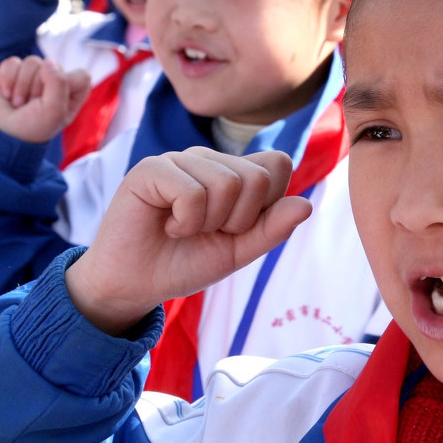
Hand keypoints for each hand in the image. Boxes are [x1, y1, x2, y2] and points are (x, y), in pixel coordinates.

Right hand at [0, 56, 90, 143]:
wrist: (0, 134)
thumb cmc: (32, 127)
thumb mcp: (53, 111)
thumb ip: (58, 83)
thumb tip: (49, 62)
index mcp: (71, 94)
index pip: (81, 76)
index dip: (66, 85)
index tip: (54, 102)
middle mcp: (54, 82)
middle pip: (53, 65)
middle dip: (38, 87)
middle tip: (31, 106)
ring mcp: (32, 76)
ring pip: (32, 62)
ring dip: (21, 85)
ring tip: (18, 103)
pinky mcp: (11, 73)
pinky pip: (12, 63)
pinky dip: (7, 80)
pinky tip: (6, 95)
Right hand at [64, 148, 313, 334]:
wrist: (137, 284)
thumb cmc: (187, 262)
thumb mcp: (240, 251)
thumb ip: (272, 228)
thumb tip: (306, 204)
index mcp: (235, 171)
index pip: (277, 165)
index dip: (266, 205)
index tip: (237, 227)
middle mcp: (210, 159)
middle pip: (256, 177)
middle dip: (237, 220)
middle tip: (206, 231)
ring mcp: (179, 160)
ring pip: (226, 184)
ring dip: (208, 223)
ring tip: (184, 229)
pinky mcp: (150, 168)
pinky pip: (192, 192)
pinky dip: (185, 222)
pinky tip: (167, 225)